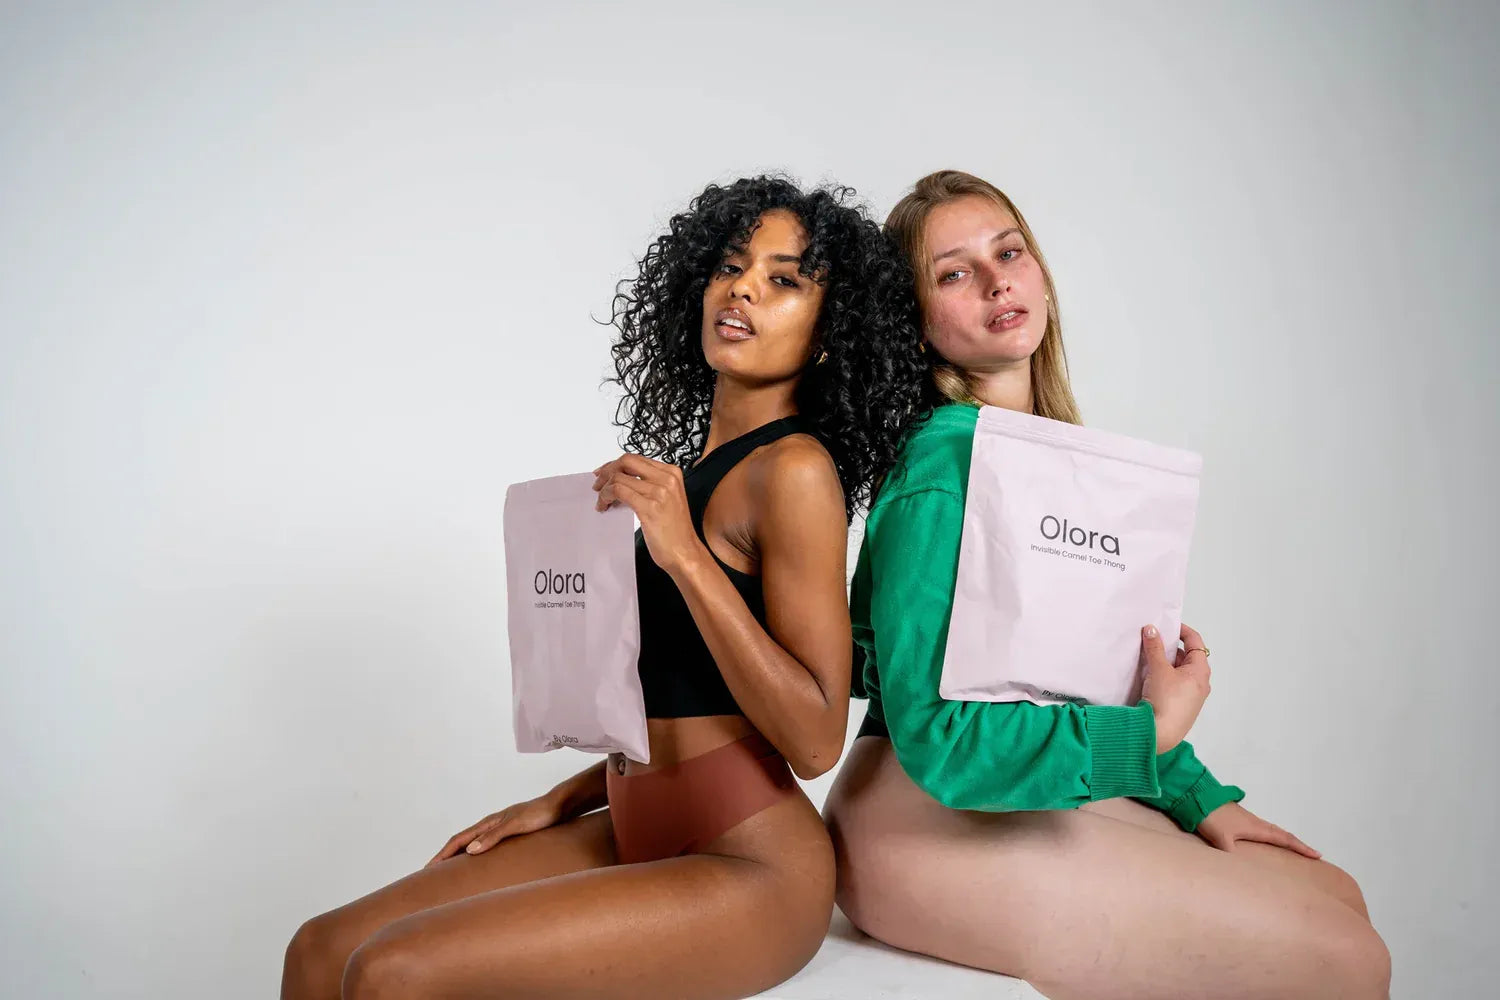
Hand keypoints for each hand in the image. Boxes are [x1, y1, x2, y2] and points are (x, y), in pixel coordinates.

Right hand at [426, 795, 563, 866]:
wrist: (560, 806)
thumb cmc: (540, 815)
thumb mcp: (516, 825)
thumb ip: (494, 836)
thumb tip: (470, 850)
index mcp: (488, 823)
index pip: (458, 840)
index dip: (442, 855)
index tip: (428, 869)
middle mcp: (491, 825)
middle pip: (461, 842)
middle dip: (445, 857)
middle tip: (432, 874)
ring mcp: (500, 829)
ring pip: (473, 844)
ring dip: (459, 856)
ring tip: (451, 872)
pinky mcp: (511, 833)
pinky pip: (486, 846)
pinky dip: (476, 855)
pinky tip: (481, 865)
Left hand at [592, 454, 705, 576]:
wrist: (685, 552)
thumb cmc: (675, 531)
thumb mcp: (666, 499)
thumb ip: (648, 485)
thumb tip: (620, 479)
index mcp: (672, 473)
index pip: (636, 458)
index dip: (615, 465)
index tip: (603, 473)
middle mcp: (667, 478)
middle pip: (626, 461)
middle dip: (607, 471)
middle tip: (597, 485)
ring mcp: (659, 492)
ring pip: (619, 478)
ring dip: (604, 489)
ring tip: (602, 502)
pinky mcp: (649, 507)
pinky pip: (618, 492)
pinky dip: (606, 497)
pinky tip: (604, 507)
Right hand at [1139, 622, 1211, 753]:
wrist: (1160, 734)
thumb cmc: (1164, 700)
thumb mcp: (1158, 669)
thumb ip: (1154, 647)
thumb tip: (1151, 629)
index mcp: (1201, 671)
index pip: (1196, 642)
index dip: (1182, 630)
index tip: (1167, 625)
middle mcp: (1201, 684)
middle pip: (1188, 657)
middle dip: (1171, 648)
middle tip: (1154, 641)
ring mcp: (1193, 697)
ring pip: (1181, 672)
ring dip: (1167, 663)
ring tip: (1150, 658)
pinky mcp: (1182, 707)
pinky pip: (1176, 684)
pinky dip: (1166, 676)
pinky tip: (1151, 677)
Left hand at [1196, 802, 1320, 858]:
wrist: (1196, 796)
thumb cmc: (1210, 817)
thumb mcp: (1221, 839)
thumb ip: (1231, 856)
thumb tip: (1238, 872)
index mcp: (1256, 827)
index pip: (1284, 838)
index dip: (1301, 847)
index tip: (1317, 855)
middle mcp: (1255, 822)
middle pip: (1281, 834)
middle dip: (1297, 844)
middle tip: (1310, 853)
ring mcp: (1246, 818)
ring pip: (1270, 830)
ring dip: (1283, 839)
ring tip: (1291, 848)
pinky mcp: (1237, 817)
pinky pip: (1260, 828)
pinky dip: (1269, 835)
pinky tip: (1263, 840)